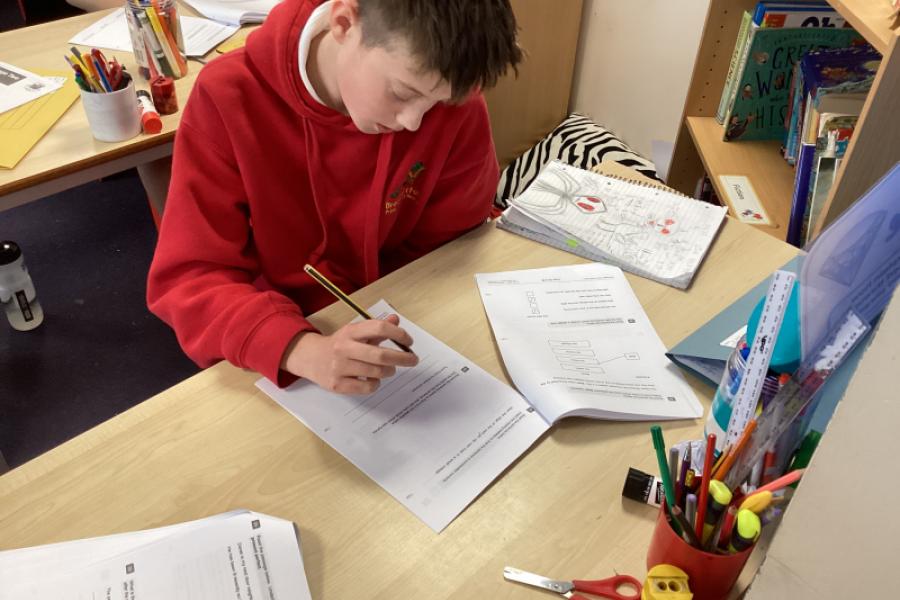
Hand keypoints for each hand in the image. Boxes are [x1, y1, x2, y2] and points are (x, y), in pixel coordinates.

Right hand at [282, 315, 417, 393]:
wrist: (311, 358)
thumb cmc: (340, 344)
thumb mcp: (355, 332)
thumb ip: (377, 327)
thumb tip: (396, 320)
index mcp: (350, 331)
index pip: (379, 328)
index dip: (399, 334)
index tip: (409, 342)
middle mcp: (343, 348)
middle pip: (381, 355)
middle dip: (402, 358)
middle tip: (413, 360)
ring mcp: (339, 367)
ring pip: (376, 372)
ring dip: (389, 371)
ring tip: (388, 369)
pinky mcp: (337, 384)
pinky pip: (367, 387)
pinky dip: (375, 383)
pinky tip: (373, 379)